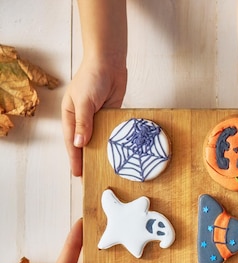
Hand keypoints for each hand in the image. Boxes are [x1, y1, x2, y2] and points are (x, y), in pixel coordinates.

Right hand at [61, 59, 126, 175]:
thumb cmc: (91, 78)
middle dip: (88, 160)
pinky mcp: (111, 115)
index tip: (78, 174)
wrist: (108, 63)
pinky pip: (112, 132)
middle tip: (92, 177)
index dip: (75, 159)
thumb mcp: (84, 102)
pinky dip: (114, 141)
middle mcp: (83, 119)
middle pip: (85, 143)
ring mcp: (98, 118)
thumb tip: (79, 143)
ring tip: (106, 169)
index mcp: (71, 116)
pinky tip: (119, 153)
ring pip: (99, 139)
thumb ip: (83, 123)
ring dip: (102, 152)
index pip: (72, 142)